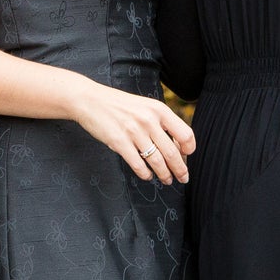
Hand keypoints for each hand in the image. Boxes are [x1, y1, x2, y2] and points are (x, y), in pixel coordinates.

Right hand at [68, 81, 194, 182]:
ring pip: (157, 162)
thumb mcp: (145, 106)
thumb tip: (177, 145)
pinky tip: (147, 175)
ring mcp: (134, 132)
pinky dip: (145, 174)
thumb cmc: (118, 104)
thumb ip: (160, 121)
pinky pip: (138, 165)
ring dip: (164, 175)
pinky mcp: (119, 142)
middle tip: (183, 178)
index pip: (185, 134)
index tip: (187, 157)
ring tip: (166, 180)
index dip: (189, 149)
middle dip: (180, 169)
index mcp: (159, 110)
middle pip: (173, 153)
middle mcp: (149, 120)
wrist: (90, 100)